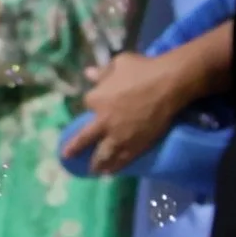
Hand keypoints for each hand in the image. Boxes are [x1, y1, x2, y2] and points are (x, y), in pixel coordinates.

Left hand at [63, 50, 195, 174]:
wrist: (168, 85)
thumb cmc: (142, 69)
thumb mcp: (118, 64)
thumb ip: (103, 72)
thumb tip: (88, 73)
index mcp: (96, 99)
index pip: (88, 103)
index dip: (93, 104)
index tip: (95, 105)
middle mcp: (104, 121)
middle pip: (85, 138)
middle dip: (75, 148)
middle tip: (67, 156)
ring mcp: (119, 135)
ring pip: (103, 153)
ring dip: (96, 163)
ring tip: (92, 171)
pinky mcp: (136, 144)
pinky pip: (123, 159)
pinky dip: (116, 166)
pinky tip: (111, 173)